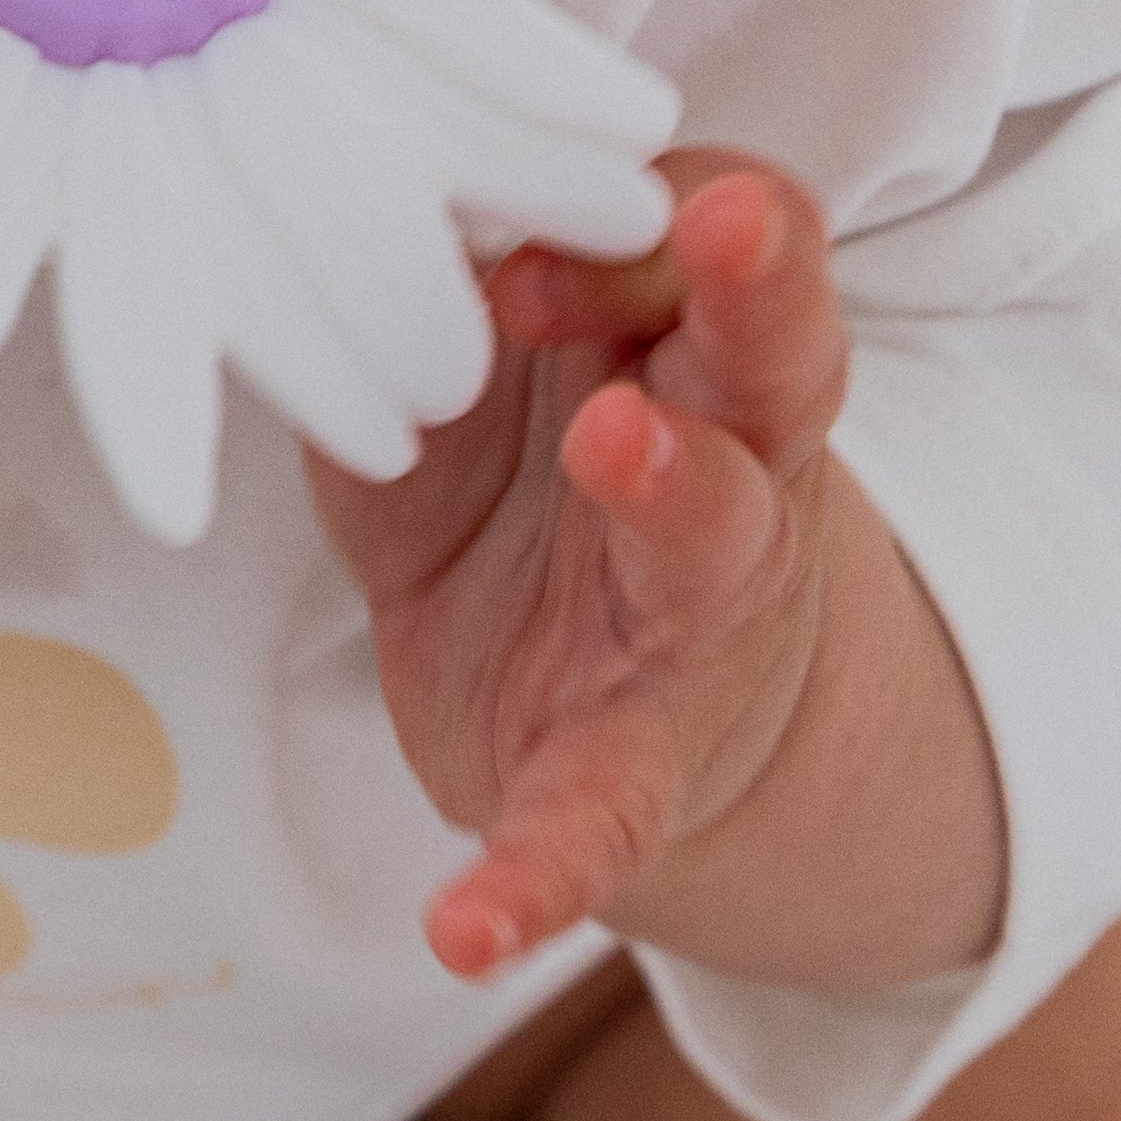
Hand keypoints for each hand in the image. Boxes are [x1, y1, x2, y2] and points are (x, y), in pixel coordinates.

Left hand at [312, 159, 850, 982]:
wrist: (604, 713)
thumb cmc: (533, 492)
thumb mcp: (482, 382)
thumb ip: (437, 293)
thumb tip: (346, 189)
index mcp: (683, 353)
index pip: (713, 232)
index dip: (635, 207)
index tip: (518, 226)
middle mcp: (730, 473)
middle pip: (774, 354)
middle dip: (756, 283)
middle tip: (718, 222)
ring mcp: (690, 628)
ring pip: (719, 543)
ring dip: (676, 491)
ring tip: (617, 444)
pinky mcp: (623, 779)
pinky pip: (594, 831)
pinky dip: (533, 880)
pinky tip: (464, 931)